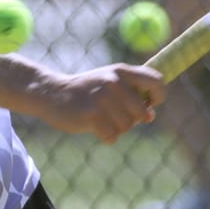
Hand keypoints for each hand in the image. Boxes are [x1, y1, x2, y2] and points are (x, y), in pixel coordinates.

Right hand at [33, 65, 164, 142]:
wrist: (52, 93)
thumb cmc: (85, 91)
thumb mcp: (109, 82)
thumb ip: (132, 94)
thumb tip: (151, 115)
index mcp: (122, 71)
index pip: (157, 82)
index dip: (158, 97)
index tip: (148, 106)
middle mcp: (114, 82)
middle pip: (142, 113)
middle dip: (132, 120)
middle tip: (114, 116)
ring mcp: (103, 98)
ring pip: (127, 127)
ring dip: (116, 129)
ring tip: (100, 119)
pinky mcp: (92, 114)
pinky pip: (112, 136)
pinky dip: (105, 137)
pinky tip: (92, 127)